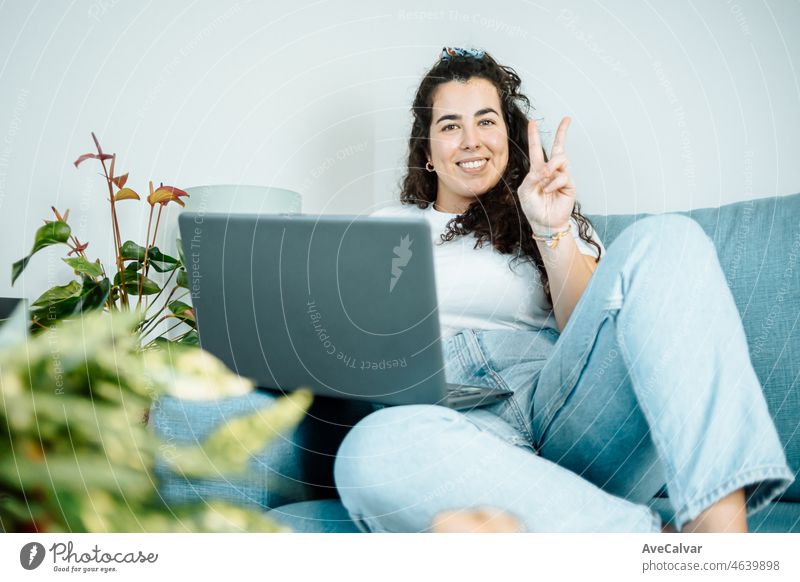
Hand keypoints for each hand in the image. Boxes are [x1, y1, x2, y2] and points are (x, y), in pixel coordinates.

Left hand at [518, 116, 576, 232]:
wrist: (544, 223)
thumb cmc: (532, 208)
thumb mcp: (525, 191)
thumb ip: (532, 177)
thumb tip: (546, 168)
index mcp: (537, 170)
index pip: (536, 150)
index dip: (534, 135)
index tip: (533, 121)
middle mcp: (550, 171)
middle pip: (558, 147)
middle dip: (562, 131)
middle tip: (567, 119)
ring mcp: (561, 176)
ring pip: (560, 160)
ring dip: (551, 167)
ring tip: (546, 179)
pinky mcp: (569, 184)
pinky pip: (562, 176)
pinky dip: (553, 183)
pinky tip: (549, 191)